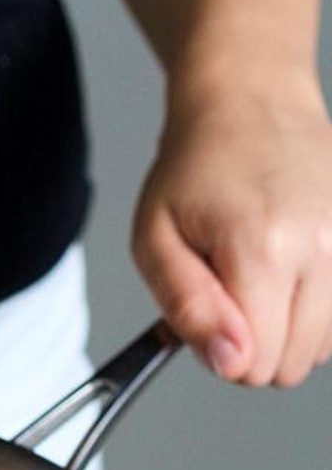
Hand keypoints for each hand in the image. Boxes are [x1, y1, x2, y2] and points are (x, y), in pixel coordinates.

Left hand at [131, 76, 331, 386]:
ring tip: (256, 280)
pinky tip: (287, 279)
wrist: (251, 104)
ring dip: (284, 333)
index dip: (219, 354)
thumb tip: (227, 363)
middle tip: (226, 294)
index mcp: (263, 248)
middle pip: (291, 364)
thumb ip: (187, 307)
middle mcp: (323, 248)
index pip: (255, 364)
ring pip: (322, 348)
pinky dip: (313, 315)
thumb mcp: (155, 241)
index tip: (206, 315)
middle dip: (251, 347)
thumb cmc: (195, 170)